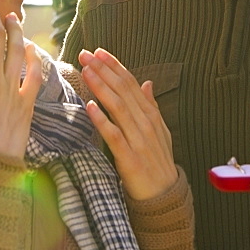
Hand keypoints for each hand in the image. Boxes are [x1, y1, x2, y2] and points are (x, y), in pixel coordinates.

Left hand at [78, 48, 177, 200]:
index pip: (130, 83)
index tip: (98, 52)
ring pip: (118, 107)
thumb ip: (152, 106)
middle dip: (103, 70)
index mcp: (151, 114)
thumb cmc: (159, 161)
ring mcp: (138, 140)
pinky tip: (89, 107)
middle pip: (122, 90)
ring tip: (86, 72)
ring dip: (101, 87)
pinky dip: (102, 120)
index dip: (114, 66)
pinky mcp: (129, 159)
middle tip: (85, 55)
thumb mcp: (160, 131)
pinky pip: (114, 136)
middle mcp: (145, 123)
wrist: (165, 197)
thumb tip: (148, 82)